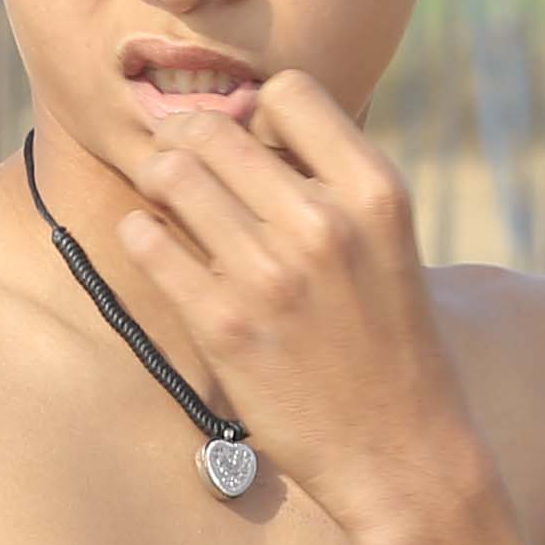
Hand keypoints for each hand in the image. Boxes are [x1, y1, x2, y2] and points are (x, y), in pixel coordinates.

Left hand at [102, 76, 498, 544]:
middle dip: (187, 139)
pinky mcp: (224, 324)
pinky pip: (149, 243)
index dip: (258, 111)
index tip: (252, 145)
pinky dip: (142, 235)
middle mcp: (323, 222)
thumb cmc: (393, 346)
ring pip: (173, 176)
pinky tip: (157, 246)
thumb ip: (334, 186)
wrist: (402, 453)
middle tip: (181, 160)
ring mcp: (270, 274)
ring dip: (159, 181)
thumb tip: (252, 130)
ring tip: (167, 200)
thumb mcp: (390, 245)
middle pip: (215, 130)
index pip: (289, 91)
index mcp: (375, 192)